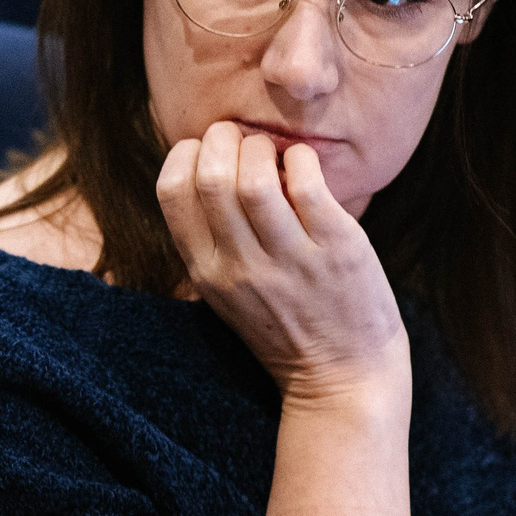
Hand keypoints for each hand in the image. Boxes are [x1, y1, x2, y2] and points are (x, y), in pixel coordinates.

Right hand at [155, 122, 406, 402]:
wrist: (343, 378)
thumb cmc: (284, 325)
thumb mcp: (228, 293)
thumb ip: (213, 240)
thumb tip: (209, 164)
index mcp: (208, 272)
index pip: (172, 190)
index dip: (186, 153)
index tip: (209, 151)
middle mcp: (242, 267)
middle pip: (211, 175)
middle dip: (223, 137)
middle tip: (242, 140)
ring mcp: (290, 259)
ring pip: (255, 176)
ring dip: (262, 146)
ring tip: (273, 152)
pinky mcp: (337, 249)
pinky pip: (307, 183)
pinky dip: (301, 158)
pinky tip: (304, 165)